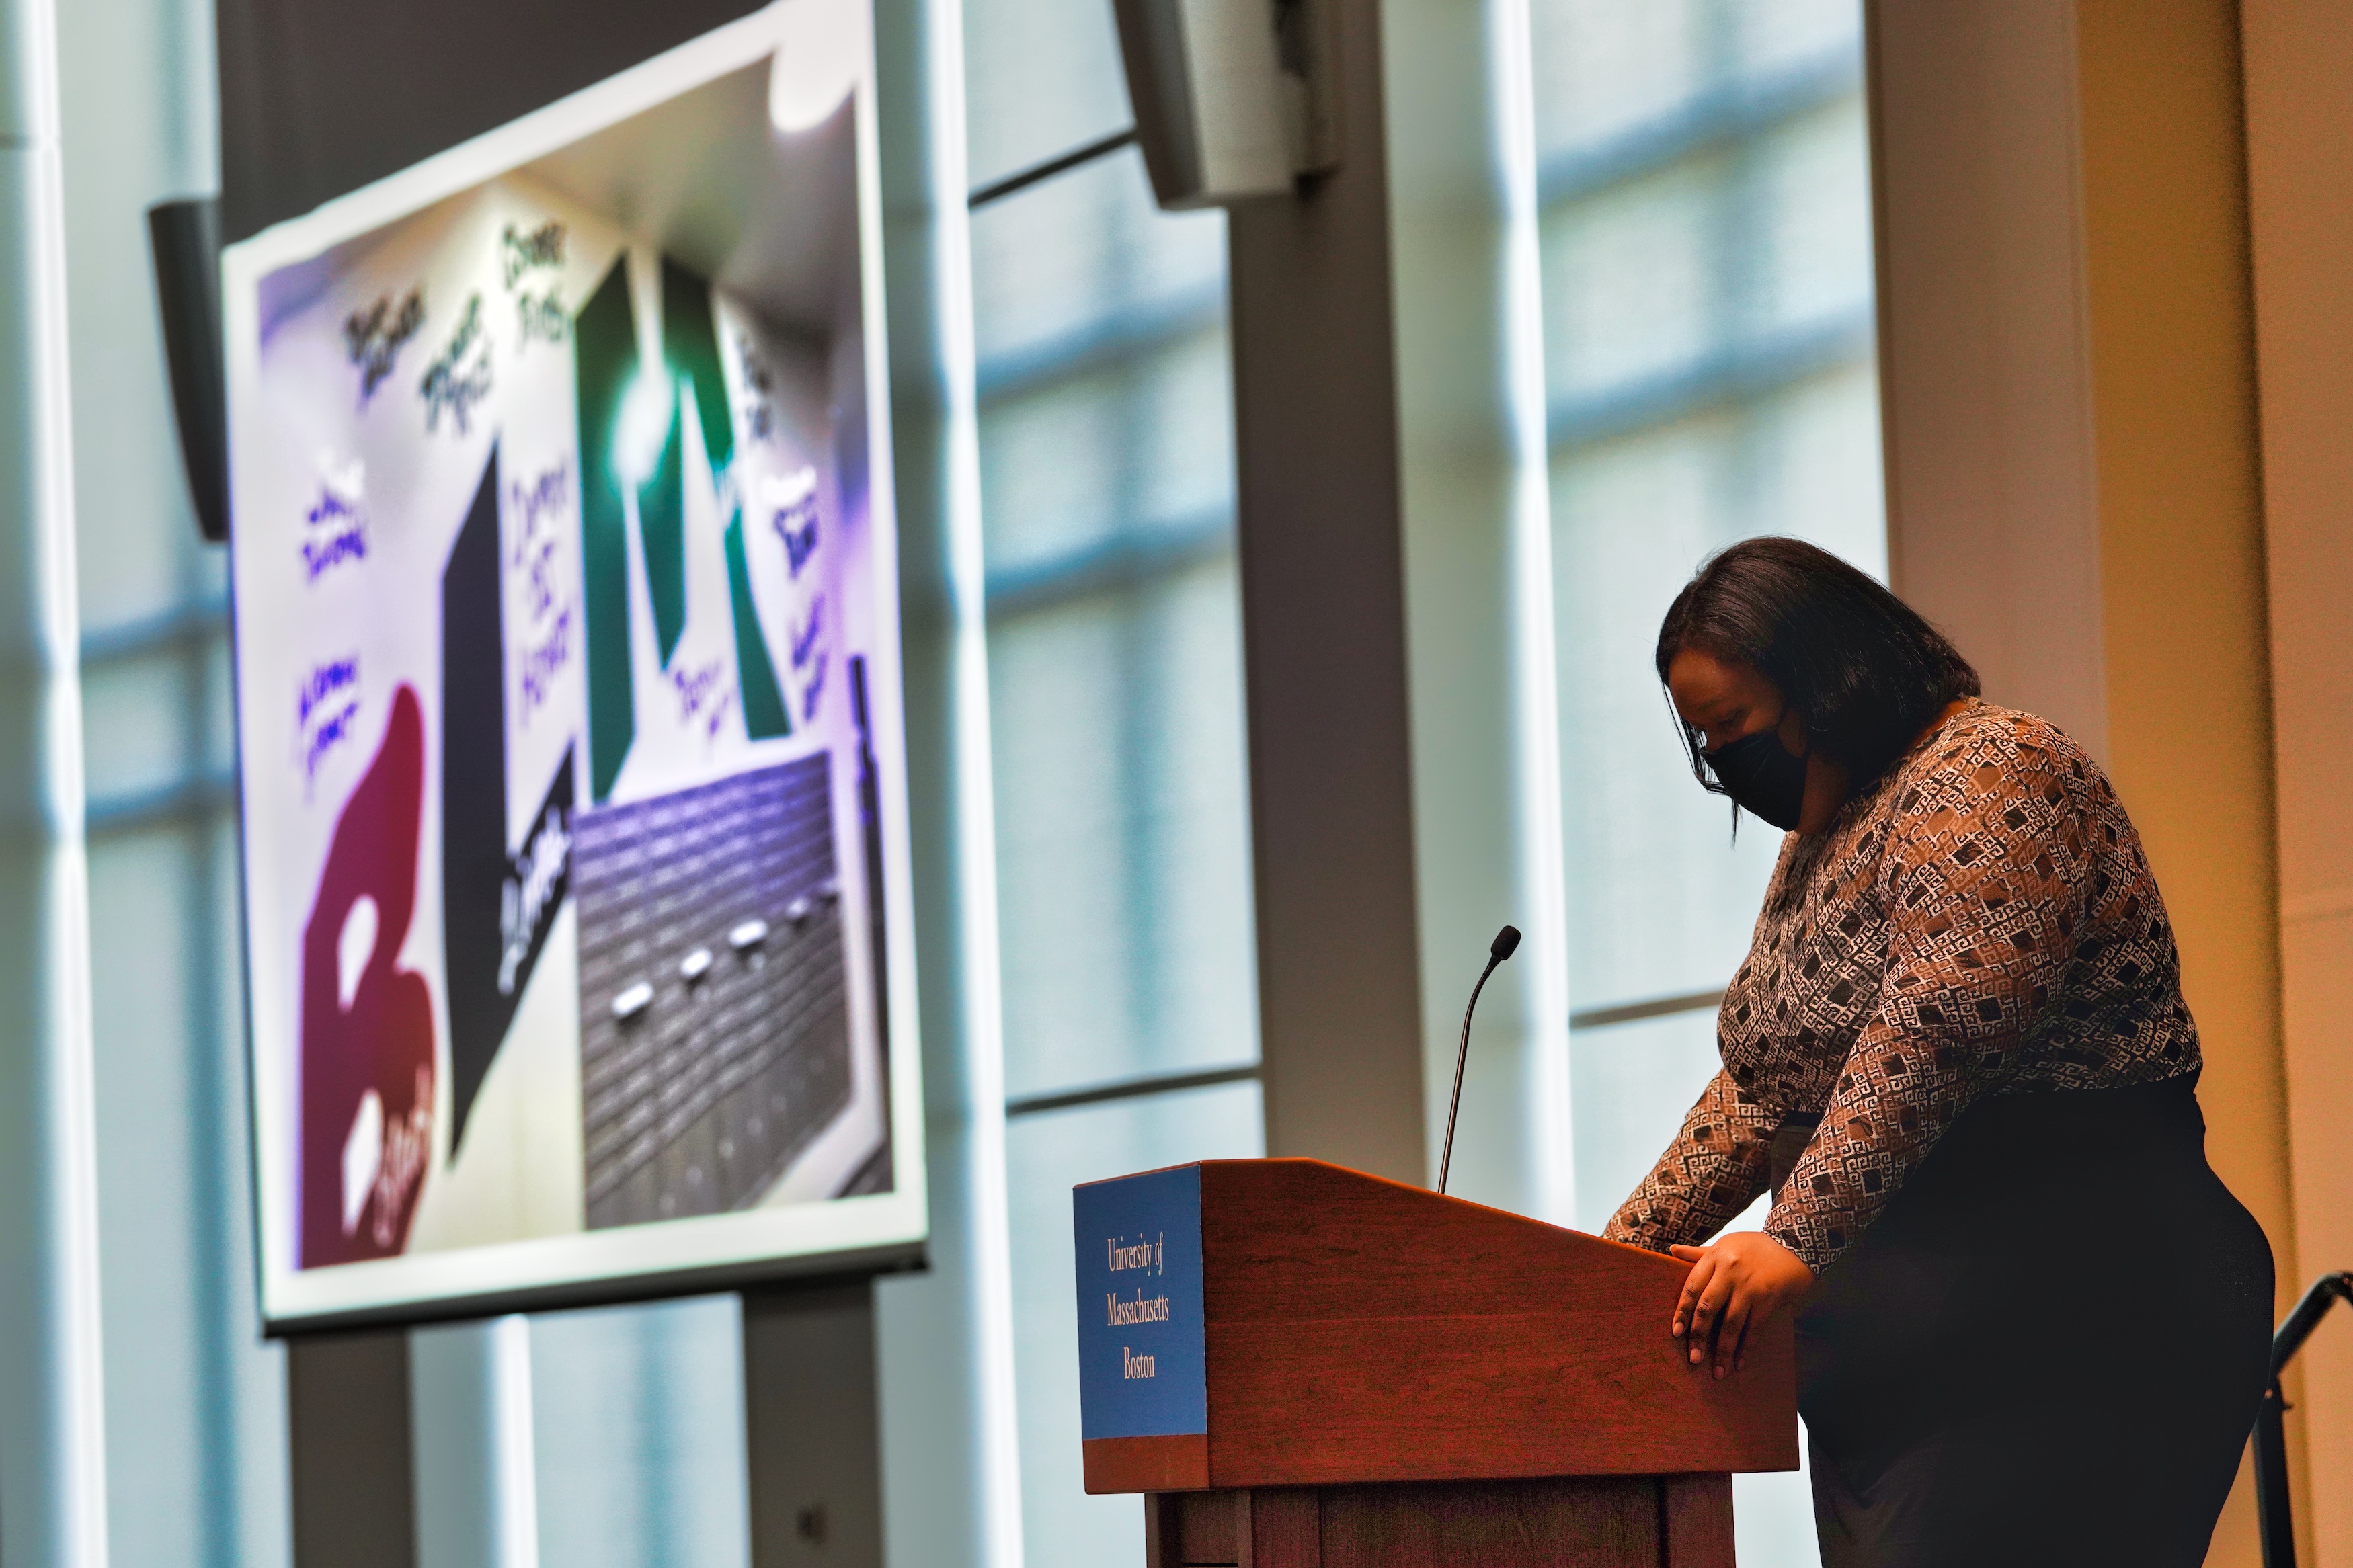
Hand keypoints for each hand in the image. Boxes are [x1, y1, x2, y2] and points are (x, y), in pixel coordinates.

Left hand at [1668, 1231, 1812, 1378]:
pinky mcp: (1768, 1297)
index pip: (1691, 1288)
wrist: (1795, 1243)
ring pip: (1730, 1324)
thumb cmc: (1755, 1246)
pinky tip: (1739, 1363)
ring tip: (1718, 1372)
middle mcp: (1729, 1271)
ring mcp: (1749, 1285)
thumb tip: (1672, 1251)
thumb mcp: (1725, 1244)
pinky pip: (1754, 1328)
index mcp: (1715, 1257)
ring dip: (1723, 1351)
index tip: (1676, 1333)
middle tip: (1693, 1359)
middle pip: (1707, 1308)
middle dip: (1699, 1337)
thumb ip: (1699, 1253)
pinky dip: (1746, 1347)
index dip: (1682, 1312)